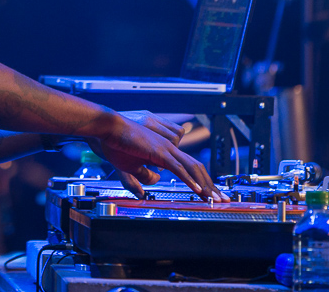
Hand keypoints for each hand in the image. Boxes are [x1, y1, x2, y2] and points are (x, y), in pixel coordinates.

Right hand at [89, 113, 223, 201]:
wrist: (107, 129)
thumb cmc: (115, 145)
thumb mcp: (131, 167)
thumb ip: (144, 175)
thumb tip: (156, 180)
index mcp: (164, 151)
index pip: (189, 167)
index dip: (201, 181)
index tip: (209, 194)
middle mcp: (169, 148)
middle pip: (197, 168)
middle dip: (211, 185)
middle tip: (221, 199)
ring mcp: (165, 149)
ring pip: (192, 168)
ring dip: (205, 185)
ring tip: (214, 198)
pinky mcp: (159, 152)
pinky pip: (178, 168)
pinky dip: (190, 180)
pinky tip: (198, 190)